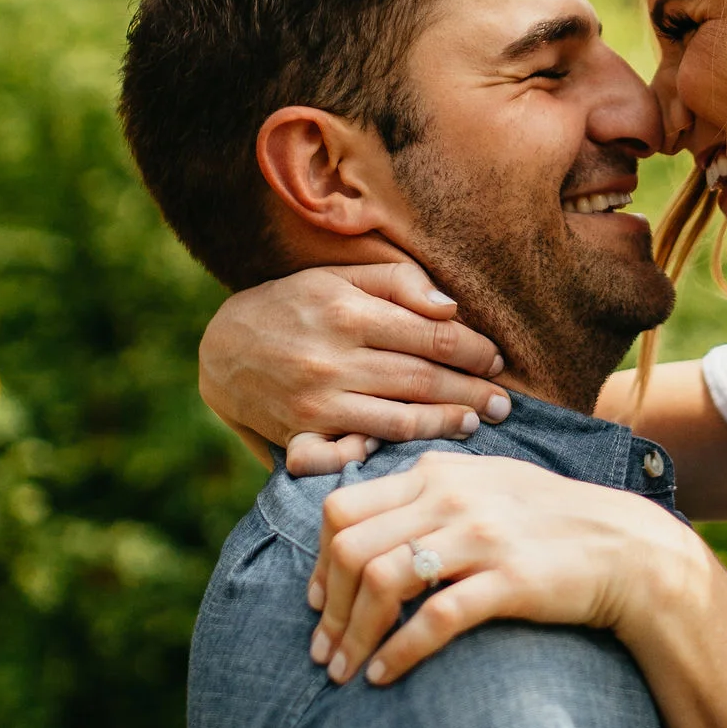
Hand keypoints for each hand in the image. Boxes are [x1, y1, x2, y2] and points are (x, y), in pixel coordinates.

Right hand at [198, 261, 509, 472]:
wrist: (221, 350)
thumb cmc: (292, 305)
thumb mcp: (338, 276)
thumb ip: (397, 282)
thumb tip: (450, 306)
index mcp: (348, 311)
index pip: (432, 333)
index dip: (473, 349)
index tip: (495, 360)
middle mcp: (334, 357)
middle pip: (424, 378)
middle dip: (472, 391)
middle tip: (505, 403)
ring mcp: (318, 402)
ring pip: (401, 418)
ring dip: (447, 423)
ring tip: (477, 423)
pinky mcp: (303, 435)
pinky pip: (359, 449)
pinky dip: (394, 451)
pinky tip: (422, 449)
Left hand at [310, 450, 708, 684]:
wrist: (627, 548)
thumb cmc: (548, 523)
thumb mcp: (484, 487)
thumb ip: (428, 497)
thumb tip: (363, 529)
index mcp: (436, 474)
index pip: (342, 508)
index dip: (318, 561)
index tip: (319, 601)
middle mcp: (451, 498)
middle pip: (351, 548)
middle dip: (327, 608)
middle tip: (323, 651)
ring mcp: (480, 537)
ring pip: (382, 582)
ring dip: (353, 635)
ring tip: (343, 672)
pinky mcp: (508, 580)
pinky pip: (434, 618)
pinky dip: (398, 652)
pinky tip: (385, 677)